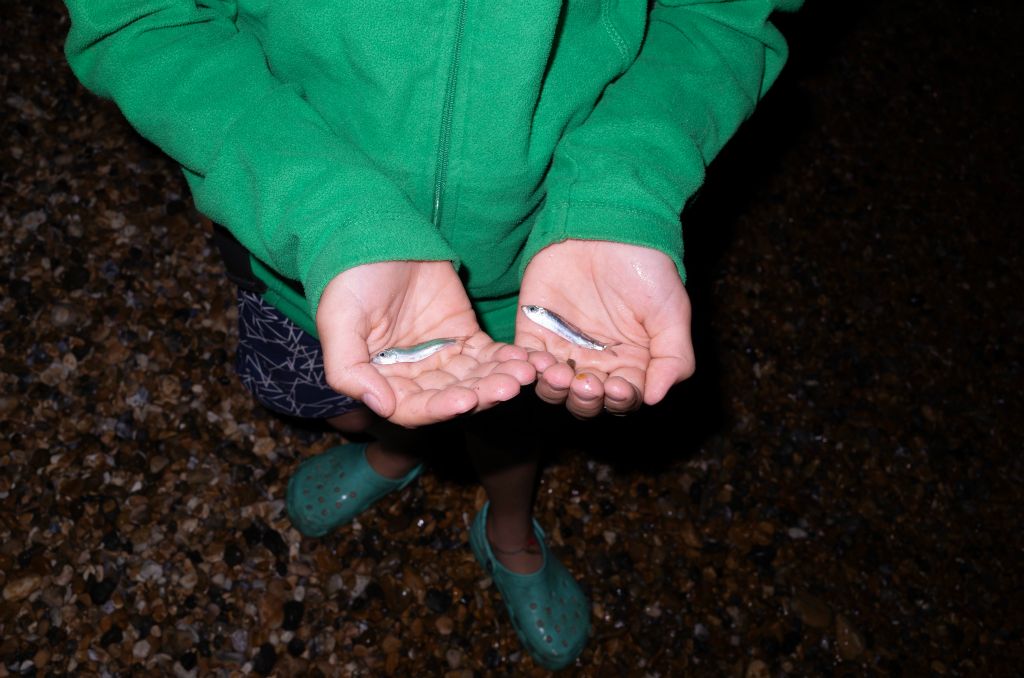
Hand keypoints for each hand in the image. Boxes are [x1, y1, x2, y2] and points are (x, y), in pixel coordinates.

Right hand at [316, 261, 534, 426]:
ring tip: (524, 372)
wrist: (375, 235)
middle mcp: (415, 377)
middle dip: (482, 394)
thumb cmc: (348, 280)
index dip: (440, 409)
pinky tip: (526, 359)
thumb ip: (350, 370)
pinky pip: (490, 355)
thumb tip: (382, 406)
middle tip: (509, 386)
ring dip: (500, 379)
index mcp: (383, 382)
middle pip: (453, 397)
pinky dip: (508, 359)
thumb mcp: (339, 323)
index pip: (415, 409)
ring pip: (476, 379)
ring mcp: (443, 357)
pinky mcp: (465, 335)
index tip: (465, 401)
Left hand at [516, 240, 694, 417]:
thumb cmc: (647, 268)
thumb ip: (673, 359)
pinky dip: (526, 366)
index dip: (621, 400)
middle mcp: (595, 363)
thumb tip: (655, 399)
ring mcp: (562, 348)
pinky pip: (525, 359)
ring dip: (554, 388)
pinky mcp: (534, 330)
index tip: (620, 387)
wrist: (609, 225)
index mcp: (630, 364)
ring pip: (552, 388)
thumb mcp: (673, 312)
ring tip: (559, 374)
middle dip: (585, 399)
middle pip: (585, 401)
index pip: (623, 399)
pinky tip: (535, 361)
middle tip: (587, 384)